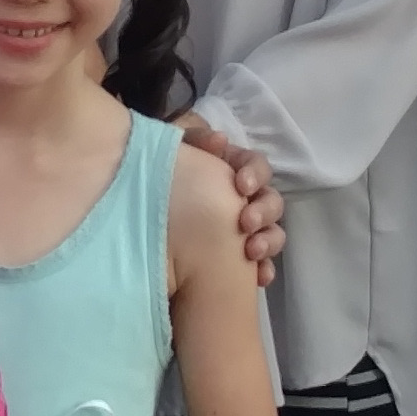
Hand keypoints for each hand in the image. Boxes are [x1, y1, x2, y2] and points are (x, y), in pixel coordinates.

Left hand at [177, 117, 284, 284]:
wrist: (143, 217)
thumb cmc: (164, 174)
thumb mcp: (175, 150)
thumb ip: (196, 138)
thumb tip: (220, 139)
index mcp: (234, 170)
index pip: (257, 166)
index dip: (255, 173)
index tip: (241, 185)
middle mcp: (246, 199)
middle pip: (271, 200)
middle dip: (263, 211)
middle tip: (246, 222)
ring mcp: (247, 229)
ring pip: (273, 233)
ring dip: (267, 241)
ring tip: (251, 251)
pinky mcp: (241, 258)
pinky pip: (263, 265)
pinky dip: (265, 270)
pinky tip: (259, 277)